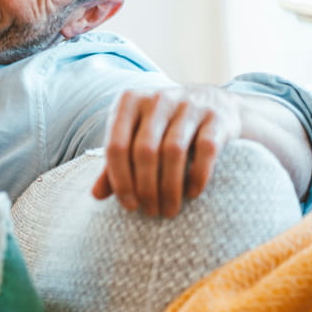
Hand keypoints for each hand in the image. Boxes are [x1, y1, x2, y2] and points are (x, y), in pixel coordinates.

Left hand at [92, 86, 241, 216]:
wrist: (214, 102)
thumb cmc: (163, 126)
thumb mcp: (135, 137)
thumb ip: (114, 164)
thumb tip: (95, 195)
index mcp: (129, 101)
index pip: (116, 146)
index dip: (120, 180)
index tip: (129, 206)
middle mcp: (157, 99)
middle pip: (144, 151)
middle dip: (146, 188)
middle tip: (150, 212)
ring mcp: (189, 104)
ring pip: (173, 152)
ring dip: (170, 188)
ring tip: (169, 210)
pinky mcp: (216, 116)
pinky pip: (205, 150)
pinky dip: (197, 175)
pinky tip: (192, 194)